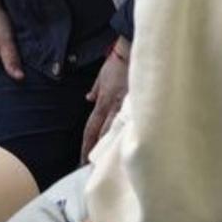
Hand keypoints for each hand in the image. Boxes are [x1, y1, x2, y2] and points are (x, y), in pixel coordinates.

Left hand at [80, 41, 128, 162]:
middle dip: (97, 153)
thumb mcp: (101, 76)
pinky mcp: (140, 105)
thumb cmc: (117, 62)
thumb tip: (88, 98)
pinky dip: (128, 136)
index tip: (81, 160)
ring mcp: (128, 107)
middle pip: (103, 135)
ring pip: (118, 133)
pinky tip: (130, 149)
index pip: (92, 128)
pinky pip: (132, 124)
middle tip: (92, 170)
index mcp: (103, 102)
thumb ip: (95, 89)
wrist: (134, 50)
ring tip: (108, 167)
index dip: (86, 145)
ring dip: (111, 149)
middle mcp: (114, 107)